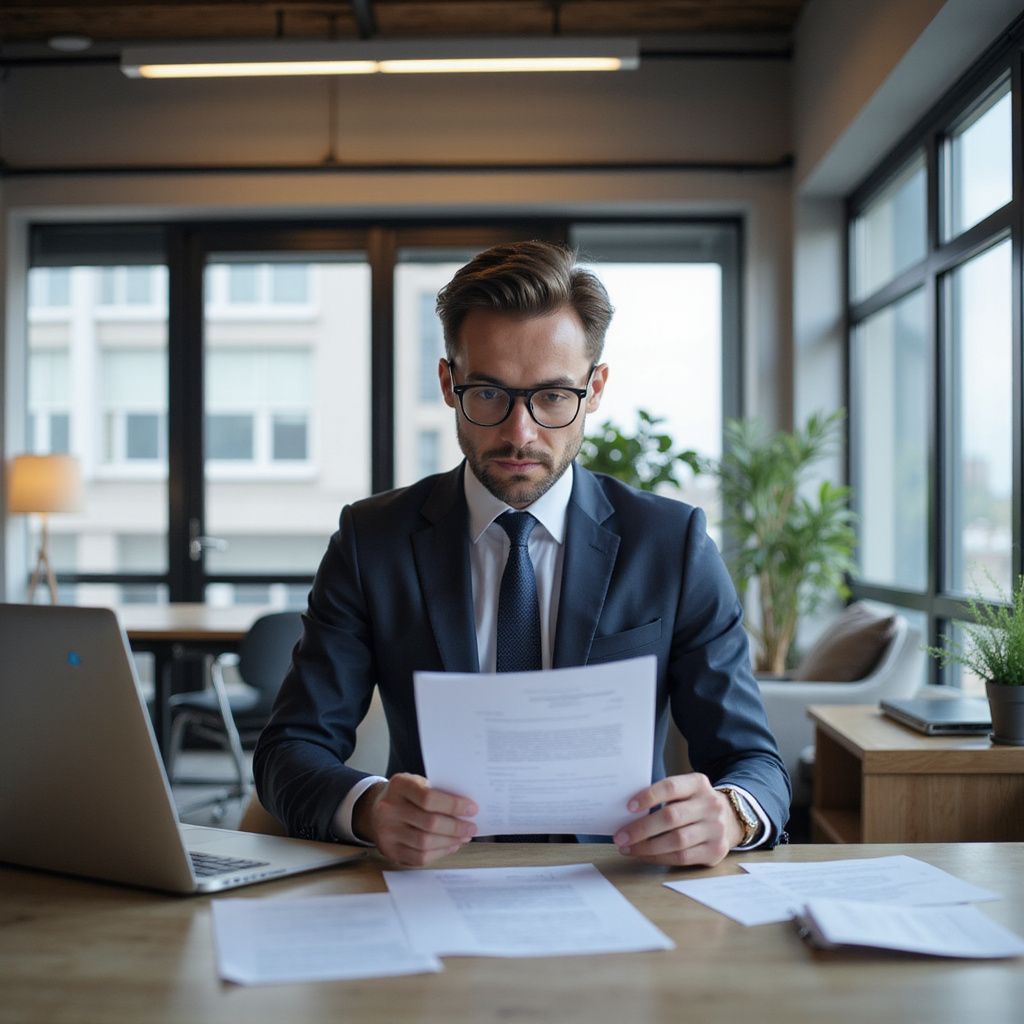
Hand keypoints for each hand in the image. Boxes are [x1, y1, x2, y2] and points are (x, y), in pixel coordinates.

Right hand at [352, 773, 477, 866]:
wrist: (375, 808)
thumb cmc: (405, 795)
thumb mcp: (417, 783)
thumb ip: (437, 792)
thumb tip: (466, 810)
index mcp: (399, 786)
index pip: (429, 798)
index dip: (453, 805)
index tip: (472, 809)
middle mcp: (389, 809)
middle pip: (429, 823)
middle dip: (456, 827)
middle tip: (471, 827)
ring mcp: (386, 832)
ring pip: (425, 843)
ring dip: (450, 842)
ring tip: (463, 837)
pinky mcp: (389, 850)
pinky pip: (419, 857)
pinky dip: (439, 853)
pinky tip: (450, 846)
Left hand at [613, 773, 742, 866]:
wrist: (730, 818)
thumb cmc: (694, 804)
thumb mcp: (685, 791)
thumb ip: (664, 796)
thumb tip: (627, 812)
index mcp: (698, 783)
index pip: (671, 787)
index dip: (648, 796)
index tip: (628, 807)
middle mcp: (710, 805)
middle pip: (671, 817)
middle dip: (641, 829)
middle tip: (620, 836)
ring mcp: (715, 829)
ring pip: (676, 841)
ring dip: (647, 847)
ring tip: (628, 848)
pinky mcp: (715, 851)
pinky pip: (682, 857)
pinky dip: (659, 857)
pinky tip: (644, 855)